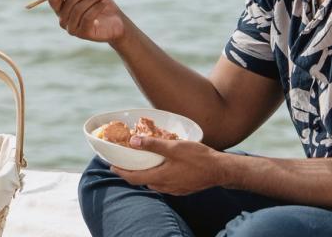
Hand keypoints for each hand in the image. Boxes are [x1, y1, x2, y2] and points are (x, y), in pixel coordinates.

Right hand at [47, 0, 129, 42]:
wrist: (116, 22)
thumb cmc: (99, 4)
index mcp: (60, 9)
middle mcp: (63, 20)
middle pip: (68, 2)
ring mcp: (72, 29)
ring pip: (78, 9)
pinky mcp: (83, 34)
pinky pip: (87, 18)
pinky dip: (96, 7)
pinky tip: (105, 1)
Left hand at [110, 136, 230, 195]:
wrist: (220, 170)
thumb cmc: (198, 158)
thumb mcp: (174, 147)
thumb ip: (153, 145)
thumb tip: (133, 141)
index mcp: (160, 177)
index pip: (133, 178)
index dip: (121, 172)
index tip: (111, 165)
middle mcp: (164, 187)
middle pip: (142, 181)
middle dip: (131, 172)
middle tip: (125, 162)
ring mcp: (174, 189)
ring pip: (153, 183)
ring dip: (145, 174)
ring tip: (142, 162)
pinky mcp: (182, 189)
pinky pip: (164, 184)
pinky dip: (157, 176)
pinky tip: (161, 168)